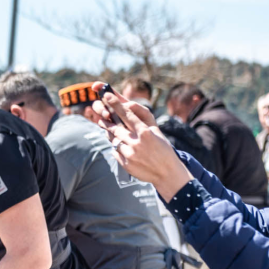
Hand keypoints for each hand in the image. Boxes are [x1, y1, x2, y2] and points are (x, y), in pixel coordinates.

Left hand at [90, 83, 191, 199]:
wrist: (167, 172)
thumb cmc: (163, 148)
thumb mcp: (156, 131)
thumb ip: (143, 118)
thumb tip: (128, 106)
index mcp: (145, 132)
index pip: (127, 115)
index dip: (115, 104)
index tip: (106, 95)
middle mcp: (136, 142)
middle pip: (115, 128)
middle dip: (107, 121)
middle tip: (101, 115)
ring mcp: (130, 154)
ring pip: (113, 140)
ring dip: (111, 135)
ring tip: (114, 132)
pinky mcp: (125, 164)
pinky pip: (115, 152)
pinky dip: (117, 148)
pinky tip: (124, 148)